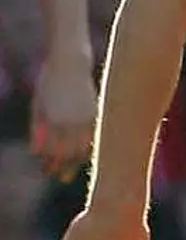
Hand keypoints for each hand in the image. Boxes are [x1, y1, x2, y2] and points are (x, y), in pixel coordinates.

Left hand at [30, 49, 96, 181]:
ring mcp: (86, 116)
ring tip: (73, 169)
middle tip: (61, 177)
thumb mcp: (37, 105)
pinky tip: (84, 153)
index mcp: (53, 119)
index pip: (52, 150)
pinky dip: (90, 147)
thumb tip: (36, 153)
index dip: (50, 163)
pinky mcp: (96, 112)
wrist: (70, 62)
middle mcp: (71, 120)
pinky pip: (94, 136)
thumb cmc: (48, 82)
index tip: (48, 171)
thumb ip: (37, 129)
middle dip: (64, 167)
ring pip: (84, 147)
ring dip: (77, 160)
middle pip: (68, 153)